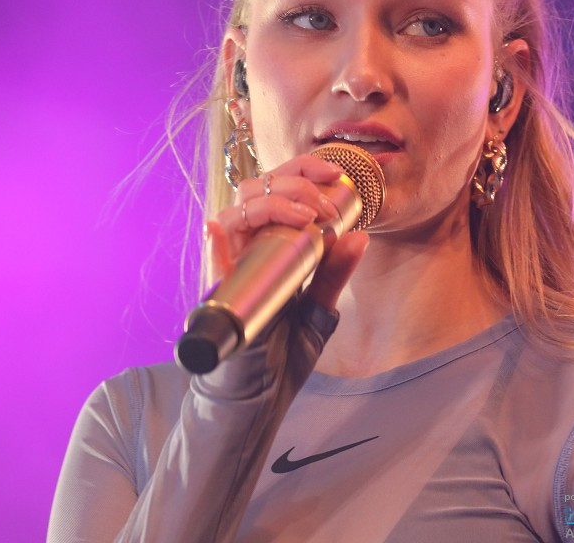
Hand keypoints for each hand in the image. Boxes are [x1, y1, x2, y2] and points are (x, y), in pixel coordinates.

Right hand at [198, 154, 368, 394]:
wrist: (261, 400)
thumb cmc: (282, 356)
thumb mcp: (318, 309)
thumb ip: (334, 274)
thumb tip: (360, 237)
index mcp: (269, 247)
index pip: (277, 191)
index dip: (302, 173)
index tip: (334, 174)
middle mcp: (247, 252)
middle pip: (257, 192)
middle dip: (294, 182)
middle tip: (325, 199)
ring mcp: (232, 272)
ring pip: (237, 215)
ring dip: (273, 205)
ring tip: (307, 216)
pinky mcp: (221, 300)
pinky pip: (213, 266)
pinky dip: (216, 245)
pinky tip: (218, 228)